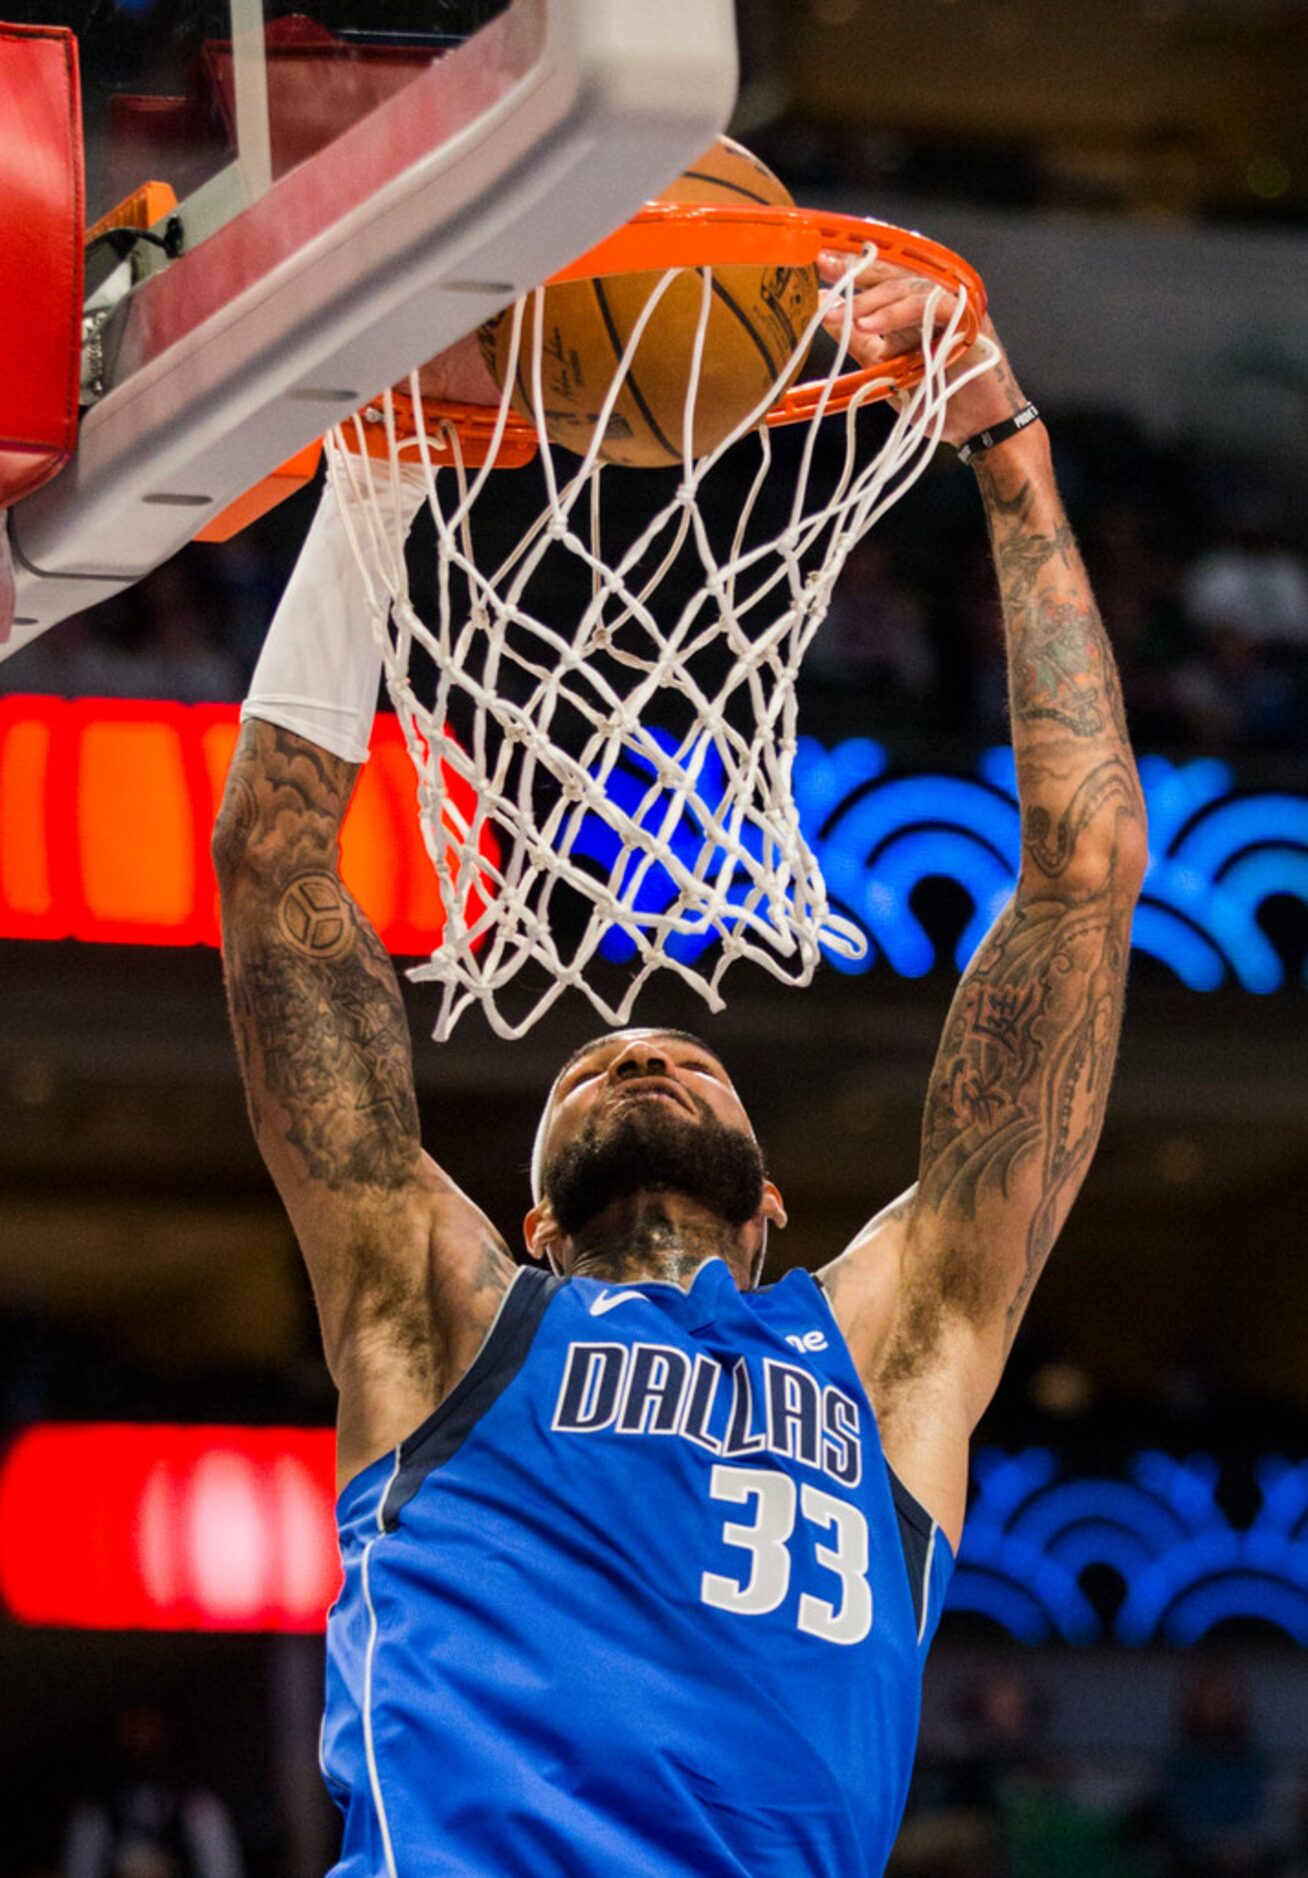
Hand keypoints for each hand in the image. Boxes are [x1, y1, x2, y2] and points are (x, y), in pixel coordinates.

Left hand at [818, 255, 1032, 448]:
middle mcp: (934, 293)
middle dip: (853, 268)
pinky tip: (868, 325)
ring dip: (869, 300)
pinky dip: (896, 314)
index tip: (816, 261)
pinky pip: (928, 304)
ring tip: (839, 315)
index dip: (849, 265)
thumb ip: (862, 341)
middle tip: (821, 267)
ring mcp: (953, 300)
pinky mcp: (967, 313)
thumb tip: (827, 314)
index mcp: (915, 301)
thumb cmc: (934, 396)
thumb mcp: (886, 367)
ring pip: (906, 286)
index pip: (880, 273)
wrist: (973, 424)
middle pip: (891, 270)